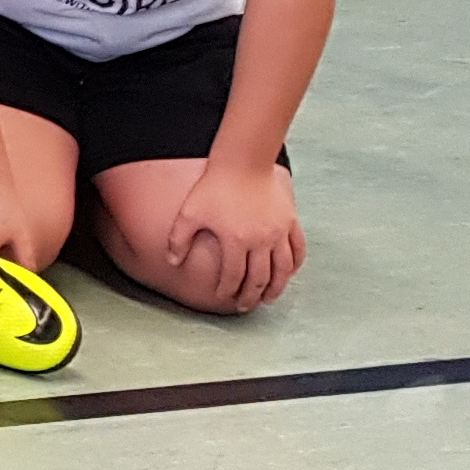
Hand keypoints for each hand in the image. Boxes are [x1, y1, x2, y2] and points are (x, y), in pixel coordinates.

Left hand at [154, 158, 304, 311]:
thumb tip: (171, 261)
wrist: (243, 163)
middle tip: (245, 306)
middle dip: (251, 296)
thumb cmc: (214, 186)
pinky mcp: (290, 222)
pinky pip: (298, 249)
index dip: (228, 290)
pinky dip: (295, 265)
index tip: (224, 297)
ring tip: (269, 298)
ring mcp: (278, 232)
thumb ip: (178, 239)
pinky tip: (289, 273)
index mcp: (235, 241)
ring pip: (282, 269)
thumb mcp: (189, 213)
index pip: (233, 276)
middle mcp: (260, 241)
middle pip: (259, 278)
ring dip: (276, 287)